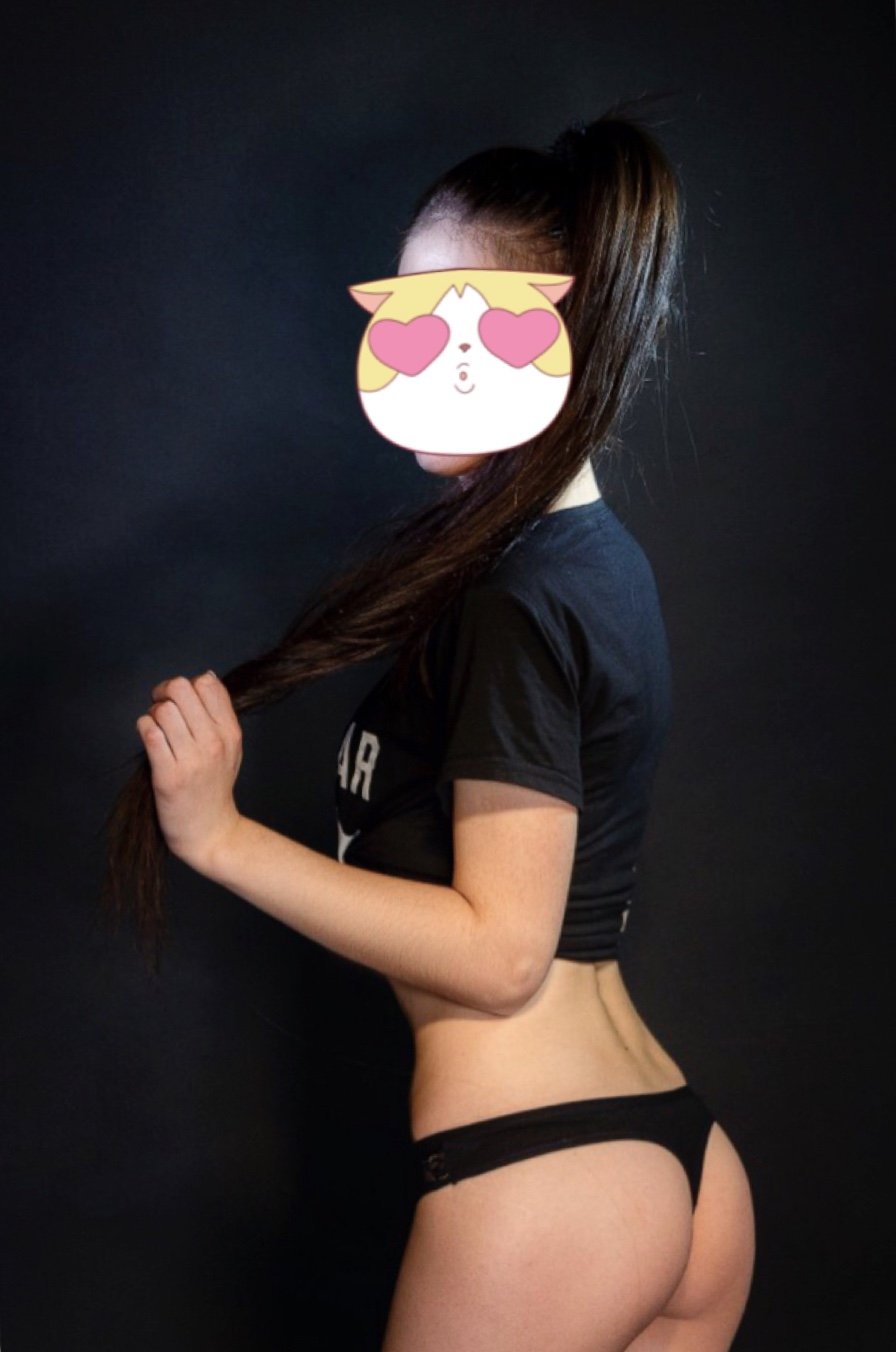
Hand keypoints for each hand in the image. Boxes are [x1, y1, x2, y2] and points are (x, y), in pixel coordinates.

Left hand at [136, 670, 243, 871]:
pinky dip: (145, 731)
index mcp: (230, 731)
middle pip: (181, 689)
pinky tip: (152, 744)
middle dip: (164, 694)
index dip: (185, 685)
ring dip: (152, 716)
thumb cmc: (214, 787)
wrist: (211, 832)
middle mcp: (214, 742)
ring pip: (162, 710)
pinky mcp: (170, 776)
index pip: (206, 683)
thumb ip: (219, 713)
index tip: (177, 702)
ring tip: (157, 733)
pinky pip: (150, 734)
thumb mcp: (230, 747)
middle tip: (160, 711)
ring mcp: (192, 759)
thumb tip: (205, 675)